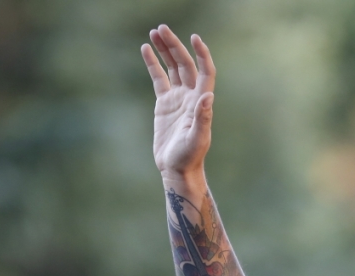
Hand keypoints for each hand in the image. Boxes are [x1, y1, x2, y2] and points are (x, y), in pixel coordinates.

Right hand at [141, 25, 215, 180]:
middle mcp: (191, 96)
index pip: (205, 71)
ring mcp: (177, 98)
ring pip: (172, 67)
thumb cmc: (189, 156)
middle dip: (175, 46)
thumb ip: (203, 117)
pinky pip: (159, 78)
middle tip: (162, 28)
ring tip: (154, 32)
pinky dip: (153, 63)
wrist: (177, 168)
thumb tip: (208, 96)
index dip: (202, 54)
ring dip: (165, 50)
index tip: (195, 38)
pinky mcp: (164, 103)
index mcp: (201, 101)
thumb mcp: (197, 137)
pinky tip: (146, 49)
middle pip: (185, 64)